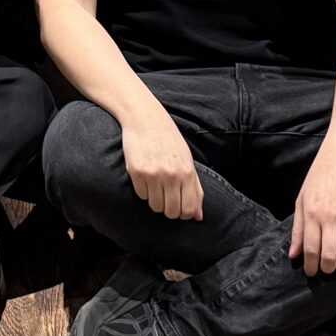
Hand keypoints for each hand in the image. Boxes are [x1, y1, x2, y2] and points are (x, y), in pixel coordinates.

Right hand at [120, 106, 202, 220]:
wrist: (145, 118)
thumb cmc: (169, 140)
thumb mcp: (187, 161)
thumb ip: (195, 189)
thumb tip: (199, 217)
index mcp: (187, 172)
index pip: (189, 209)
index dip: (184, 214)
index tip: (180, 208)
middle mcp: (172, 175)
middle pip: (171, 212)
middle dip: (169, 209)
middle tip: (166, 198)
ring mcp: (153, 174)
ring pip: (155, 206)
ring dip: (155, 201)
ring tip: (155, 185)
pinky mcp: (136, 172)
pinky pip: (141, 195)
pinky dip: (143, 190)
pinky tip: (145, 176)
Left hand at [290, 147, 335, 275]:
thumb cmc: (319, 178)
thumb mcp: (301, 200)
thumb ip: (298, 229)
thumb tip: (294, 255)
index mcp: (312, 214)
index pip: (311, 250)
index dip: (310, 266)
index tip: (310, 272)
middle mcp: (330, 218)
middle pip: (330, 256)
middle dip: (327, 269)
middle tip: (325, 270)